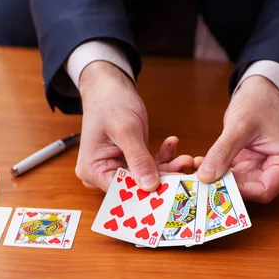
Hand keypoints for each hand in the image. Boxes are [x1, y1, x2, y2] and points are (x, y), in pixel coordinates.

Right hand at [76, 61, 193, 191]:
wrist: (109, 87)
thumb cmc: (109, 103)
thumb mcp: (126, 131)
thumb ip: (138, 159)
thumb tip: (150, 186)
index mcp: (92, 171)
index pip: (122, 191)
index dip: (148, 191)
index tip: (174, 187)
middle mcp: (101, 174)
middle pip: (136, 187)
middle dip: (163, 177)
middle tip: (185, 168)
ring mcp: (115, 167)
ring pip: (146, 177)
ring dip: (167, 167)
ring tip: (185, 156)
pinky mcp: (128, 161)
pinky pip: (148, 166)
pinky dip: (163, 157)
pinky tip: (171, 144)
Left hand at [196, 76, 278, 202]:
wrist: (260, 94)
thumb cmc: (258, 105)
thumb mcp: (239, 126)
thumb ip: (222, 152)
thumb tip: (205, 176)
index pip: (265, 189)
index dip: (238, 191)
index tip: (213, 184)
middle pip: (252, 190)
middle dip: (225, 186)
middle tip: (199, 180)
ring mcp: (269, 170)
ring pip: (241, 186)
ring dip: (219, 179)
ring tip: (197, 169)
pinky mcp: (254, 167)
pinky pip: (236, 178)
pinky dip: (219, 172)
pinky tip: (202, 164)